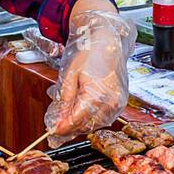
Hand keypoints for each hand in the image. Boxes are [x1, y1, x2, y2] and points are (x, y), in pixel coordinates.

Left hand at [43, 8, 134, 146]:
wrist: (108, 41)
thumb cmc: (89, 53)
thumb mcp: (69, 75)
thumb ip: (65, 101)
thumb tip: (58, 121)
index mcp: (96, 94)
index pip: (77, 119)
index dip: (63, 127)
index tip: (52, 131)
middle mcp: (110, 102)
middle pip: (86, 124)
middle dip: (70, 126)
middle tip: (56, 124)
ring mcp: (118, 103)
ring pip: (95, 124)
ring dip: (80, 123)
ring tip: (67, 115)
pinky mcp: (120, 102)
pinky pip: (104, 117)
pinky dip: (91, 118)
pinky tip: (81, 111)